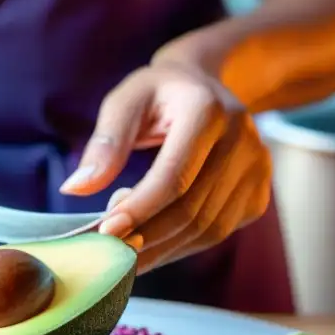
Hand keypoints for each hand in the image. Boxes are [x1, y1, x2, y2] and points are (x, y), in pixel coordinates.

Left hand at [60, 61, 271, 273]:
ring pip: (207, 229)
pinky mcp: (259, 192)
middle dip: (146, 236)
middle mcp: (243, 139)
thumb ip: (104, 143)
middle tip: (109, 248)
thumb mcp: (125, 101)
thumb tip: (75, 188)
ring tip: (125, 247)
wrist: (206, 86)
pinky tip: (153, 242)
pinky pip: (219, 232)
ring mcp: (258, 168)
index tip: (106, 232)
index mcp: (207, 110)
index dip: (140, 209)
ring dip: (162, 248)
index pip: (174, 176)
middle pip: (192, 209)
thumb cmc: (158, 94)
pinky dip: (182, 246)